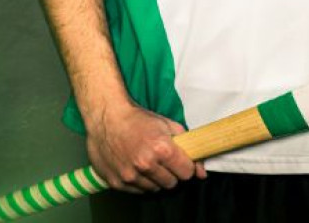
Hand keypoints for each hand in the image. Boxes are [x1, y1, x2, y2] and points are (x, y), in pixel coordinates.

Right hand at [84, 104, 206, 193]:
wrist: (106, 117)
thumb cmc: (138, 119)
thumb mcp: (168, 125)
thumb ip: (189, 148)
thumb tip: (202, 173)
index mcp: (162, 149)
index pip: (186, 173)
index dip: (185, 166)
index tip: (179, 161)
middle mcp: (146, 165)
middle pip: (171, 183)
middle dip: (170, 173)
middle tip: (161, 160)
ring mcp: (130, 175)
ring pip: (155, 188)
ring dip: (154, 178)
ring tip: (146, 161)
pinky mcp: (117, 182)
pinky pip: (137, 190)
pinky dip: (139, 181)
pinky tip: (133, 165)